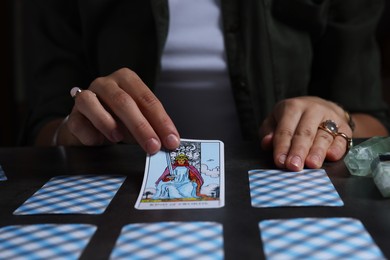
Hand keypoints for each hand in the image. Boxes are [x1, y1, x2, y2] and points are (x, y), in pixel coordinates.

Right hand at [55, 68, 179, 153]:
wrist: (89, 127)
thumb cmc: (118, 121)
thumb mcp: (139, 122)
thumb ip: (152, 129)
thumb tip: (169, 142)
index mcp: (128, 80)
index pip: (147, 100)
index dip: (161, 121)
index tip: (171, 140)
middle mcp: (106, 84)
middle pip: (124, 101)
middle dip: (141, 126)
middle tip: (153, 146)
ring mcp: (86, 95)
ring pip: (94, 103)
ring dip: (108, 123)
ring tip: (119, 139)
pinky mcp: (73, 114)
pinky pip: (79, 121)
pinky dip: (89, 133)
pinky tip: (97, 142)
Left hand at [259, 96, 352, 170]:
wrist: (320, 106)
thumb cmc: (292, 118)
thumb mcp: (275, 120)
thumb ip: (268, 131)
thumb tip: (267, 142)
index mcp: (293, 107)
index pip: (286, 130)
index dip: (282, 147)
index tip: (280, 162)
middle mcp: (313, 110)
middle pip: (305, 133)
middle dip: (298, 151)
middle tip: (294, 166)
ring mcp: (330, 117)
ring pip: (323, 136)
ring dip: (317, 151)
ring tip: (311, 165)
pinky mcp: (345, 127)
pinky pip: (342, 139)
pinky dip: (337, 148)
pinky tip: (331, 156)